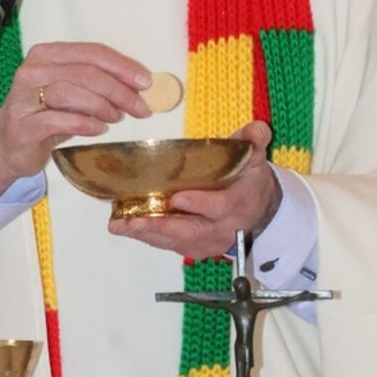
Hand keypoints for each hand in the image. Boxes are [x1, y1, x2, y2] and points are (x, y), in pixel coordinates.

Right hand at [0, 41, 152, 199]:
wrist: (6, 145)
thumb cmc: (45, 114)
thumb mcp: (71, 92)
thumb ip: (97, 84)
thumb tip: (139, 86)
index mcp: (47, 54)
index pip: (90, 52)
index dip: (121, 66)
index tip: (145, 82)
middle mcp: (32, 70)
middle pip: (83, 72)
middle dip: (118, 90)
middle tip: (139, 107)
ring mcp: (24, 98)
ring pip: (70, 92)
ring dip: (101, 105)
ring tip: (116, 118)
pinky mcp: (23, 125)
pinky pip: (58, 120)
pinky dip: (84, 124)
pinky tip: (98, 129)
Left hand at [108, 120, 280, 259]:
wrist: (258, 211)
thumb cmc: (249, 180)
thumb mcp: (255, 158)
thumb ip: (253, 141)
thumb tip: (256, 128)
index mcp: (238, 204)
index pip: (219, 207)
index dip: (199, 204)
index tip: (177, 198)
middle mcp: (223, 228)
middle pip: (191, 231)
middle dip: (160, 227)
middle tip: (133, 221)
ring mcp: (208, 242)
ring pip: (176, 241)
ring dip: (147, 234)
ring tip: (119, 225)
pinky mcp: (195, 248)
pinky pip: (170, 245)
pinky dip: (148, 237)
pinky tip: (126, 227)